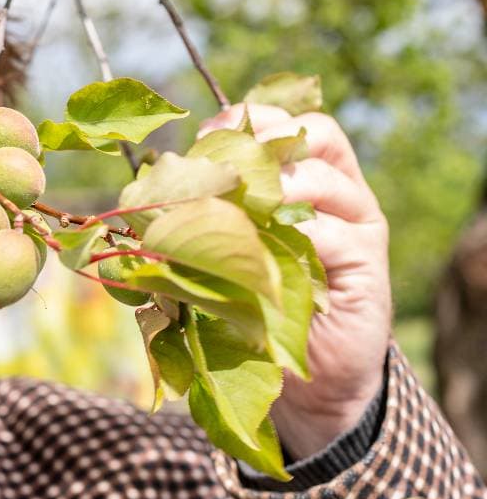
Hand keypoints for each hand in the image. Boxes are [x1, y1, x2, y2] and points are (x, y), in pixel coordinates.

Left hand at [198, 103, 391, 459]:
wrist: (312, 379)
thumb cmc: (258, 315)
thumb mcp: (222, 266)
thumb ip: (196, 232)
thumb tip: (131, 212)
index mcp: (304, 181)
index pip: (286, 126)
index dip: (247, 120)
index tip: (206, 132)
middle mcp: (338, 192)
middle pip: (313, 134)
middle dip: (263, 141)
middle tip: (223, 165)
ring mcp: (357, 222)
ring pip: (321, 177)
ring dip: (273, 187)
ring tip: (238, 209)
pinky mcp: (367, 260)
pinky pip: (332, 233)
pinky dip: (294, 237)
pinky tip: (261, 255)